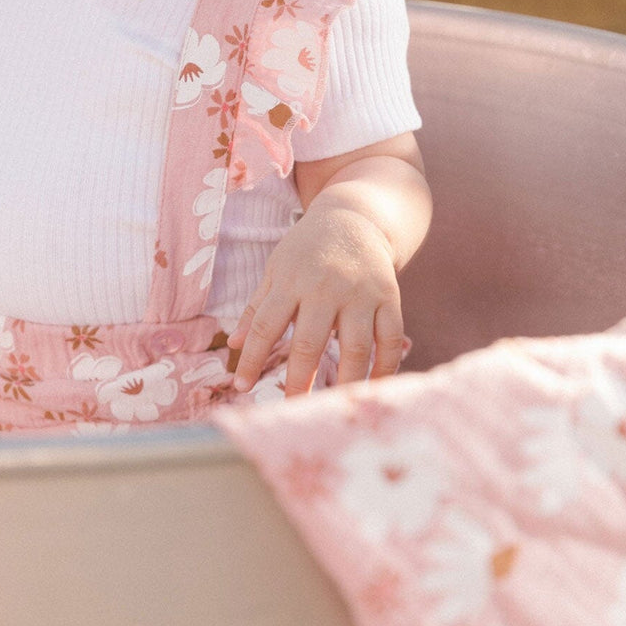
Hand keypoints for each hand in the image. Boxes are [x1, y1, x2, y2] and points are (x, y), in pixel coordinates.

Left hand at [227, 204, 404, 395]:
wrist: (354, 217)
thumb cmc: (307, 249)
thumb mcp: (276, 269)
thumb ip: (258, 307)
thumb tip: (235, 344)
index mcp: (291, 280)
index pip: (267, 325)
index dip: (252, 358)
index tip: (240, 386)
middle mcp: (325, 287)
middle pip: (310, 340)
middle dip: (299, 379)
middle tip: (292, 408)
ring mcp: (360, 293)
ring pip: (355, 345)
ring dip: (346, 380)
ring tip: (335, 406)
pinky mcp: (389, 297)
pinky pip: (390, 338)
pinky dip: (385, 367)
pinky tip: (374, 388)